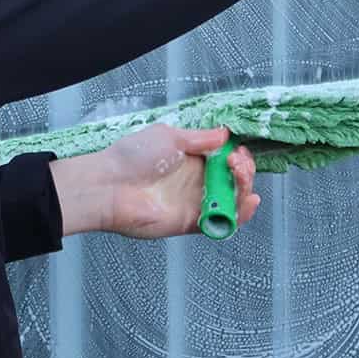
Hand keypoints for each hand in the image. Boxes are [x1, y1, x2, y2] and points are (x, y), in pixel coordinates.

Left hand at [51, 125, 259, 239]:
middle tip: (237, 163)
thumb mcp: (169, 136)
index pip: (225, 161)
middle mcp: (195, 183)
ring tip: (239, 175)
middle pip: (233, 182)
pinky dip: (239, 215)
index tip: (237, 151)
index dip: (238, 156)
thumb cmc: (134, 156)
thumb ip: (199, 138)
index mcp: (191, 160)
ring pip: (232, 202)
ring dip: (245, 189)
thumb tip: (224, 134)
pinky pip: (221, 223)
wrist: (110, 185)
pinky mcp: (191, 224)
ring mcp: (194, 204)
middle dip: (244, 171)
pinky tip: (248, 201)